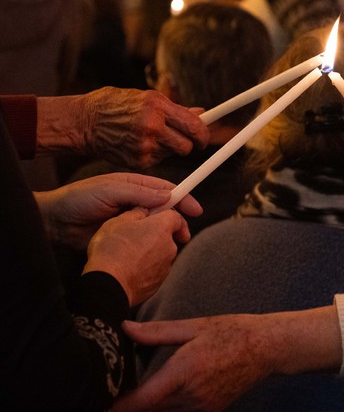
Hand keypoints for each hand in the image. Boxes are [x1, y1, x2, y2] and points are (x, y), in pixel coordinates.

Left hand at [35, 173, 201, 249]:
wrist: (54, 222)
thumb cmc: (79, 199)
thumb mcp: (110, 190)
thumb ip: (139, 192)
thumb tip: (168, 195)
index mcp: (135, 185)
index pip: (166, 189)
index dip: (183, 197)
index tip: (196, 210)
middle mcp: (136, 201)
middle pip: (165, 209)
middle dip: (178, 220)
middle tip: (185, 234)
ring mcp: (130, 220)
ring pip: (156, 226)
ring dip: (167, 234)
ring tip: (174, 244)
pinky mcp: (124, 237)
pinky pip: (143, 240)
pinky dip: (153, 245)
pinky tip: (158, 252)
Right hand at [37, 87, 209, 167]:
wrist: (85, 122)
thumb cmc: (117, 105)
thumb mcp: (147, 98)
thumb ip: (176, 109)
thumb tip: (202, 113)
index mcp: (157, 107)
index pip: (194, 125)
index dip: (203, 134)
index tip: (204, 137)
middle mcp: (152, 127)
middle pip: (186, 146)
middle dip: (188, 144)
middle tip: (182, 139)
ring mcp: (144, 146)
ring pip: (172, 154)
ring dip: (168, 148)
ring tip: (151, 136)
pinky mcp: (137, 162)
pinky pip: (157, 161)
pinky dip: (154, 155)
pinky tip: (139, 145)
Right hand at [84, 208, 190, 305]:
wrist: (107, 284)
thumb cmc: (112, 250)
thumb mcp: (119, 221)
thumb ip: (136, 212)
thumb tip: (143, 211)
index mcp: (162, 228)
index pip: (176, 217)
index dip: (167, 216)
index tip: (160, 217)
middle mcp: (169, 247)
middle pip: (168, 237)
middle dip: (156, 236)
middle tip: (136, 237)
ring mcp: (165, 267)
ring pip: (161, 255)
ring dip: (150, 253)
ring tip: (128, 255)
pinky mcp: (158, 283)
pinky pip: (154, 271)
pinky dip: (145, 269)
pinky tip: (128, 269)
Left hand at [112, 307, 341, 411]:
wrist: (266, 348)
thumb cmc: (230, 331)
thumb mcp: (194, 326)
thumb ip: (157, 332)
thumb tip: (125, 328)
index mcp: (184, 373)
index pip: (141, 403)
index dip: (117, 409)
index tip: (98, 405)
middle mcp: (191, 398)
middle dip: (129, 408)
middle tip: (109, 396)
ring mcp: (201, 409)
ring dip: (147, 407)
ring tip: (130, 397)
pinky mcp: (210, 411)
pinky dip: (165, 407)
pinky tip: (160, 394)